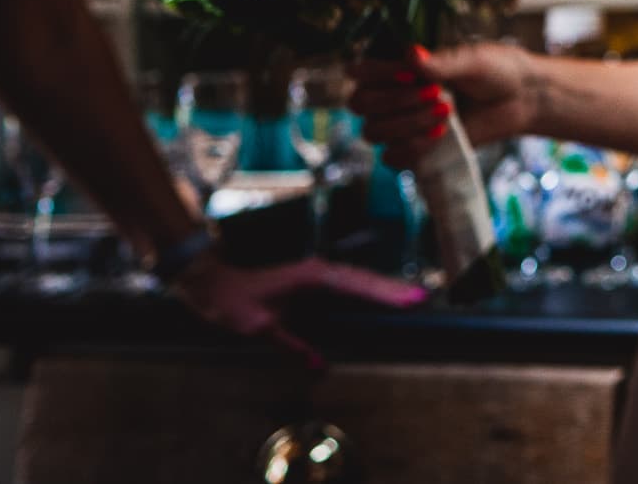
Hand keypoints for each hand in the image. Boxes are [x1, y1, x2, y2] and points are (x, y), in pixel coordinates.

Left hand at [171, 253, 425, 369]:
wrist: (214, 284)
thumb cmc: (235, 303)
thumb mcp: (261, 328)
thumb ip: (293, 345)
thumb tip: (320, 366)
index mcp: (313, 277)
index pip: (358, 285)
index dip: (385, 293)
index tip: (411, 299)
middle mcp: (320, 270)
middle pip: (365, 279)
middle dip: (393, 290)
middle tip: (422, 298)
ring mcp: (317, 273)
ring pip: (359, 279)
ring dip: (383, 288)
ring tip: (410, 297)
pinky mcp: (313, 280)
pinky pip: (348, 284)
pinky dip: (367, 290)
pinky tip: (379, 297)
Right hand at [351, 43, 536, 169]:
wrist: (522, 99)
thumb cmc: (496, 70)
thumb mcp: (473, 59)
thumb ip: (442, 61)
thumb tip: (411, 53)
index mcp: (398, 66)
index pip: (359, 72)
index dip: (376, 74)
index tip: (410, 74)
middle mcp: (391, 95)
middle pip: (360, 103)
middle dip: (396, 100)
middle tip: (437, 93)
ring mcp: (400, 124)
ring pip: (373, 131)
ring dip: (408, 123)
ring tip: (447, 111)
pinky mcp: (414, 150)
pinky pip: (391, 157)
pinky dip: (412, 148)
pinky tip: (439, 135)